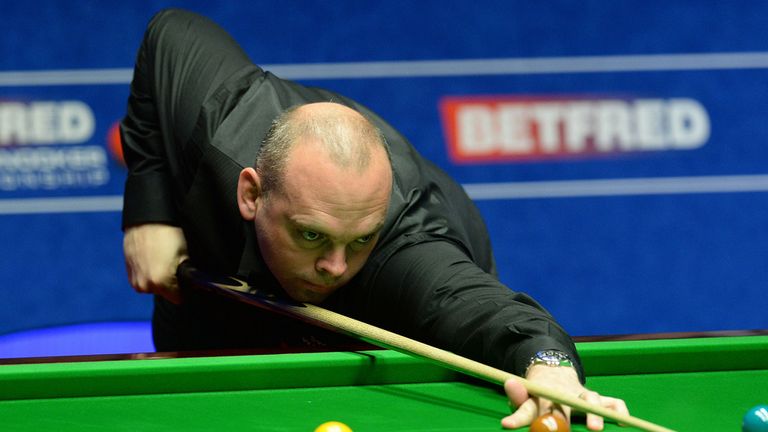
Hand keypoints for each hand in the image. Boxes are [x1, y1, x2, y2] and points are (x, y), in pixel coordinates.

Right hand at [123, 223, 188, 303]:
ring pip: (151, 287)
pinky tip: (151, 259)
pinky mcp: (128, 272)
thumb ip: (186, 275)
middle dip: (170, 283)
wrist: (146, 221)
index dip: (184, 289)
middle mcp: (145, 285)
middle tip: (172, 265)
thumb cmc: (168, 236)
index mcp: (161, 283)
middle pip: (164, 293)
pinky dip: (146, 273)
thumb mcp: (184, 256)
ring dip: (157, 279)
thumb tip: (189, 283)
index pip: (178, 298)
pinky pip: (141, 279)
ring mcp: (135, 279)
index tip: (185, 279)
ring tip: (161, 260)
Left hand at [501, 365, 628, 429]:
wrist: (554, 372)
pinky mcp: (599, 399)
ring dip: (593, 414)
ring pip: (591, 401)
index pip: (528, 407)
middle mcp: (564, 395)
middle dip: (561, 420)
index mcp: (541, 396)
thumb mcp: (525, 395)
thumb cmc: (539, 393)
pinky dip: (619, 411)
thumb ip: (517, 398)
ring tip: (595, 429)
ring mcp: (583, 396)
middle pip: (563, 406)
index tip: (507, 424)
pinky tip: (622, 423)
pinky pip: (614, 403)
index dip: (517, 418)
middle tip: (557, 429)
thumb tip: (508, 394)